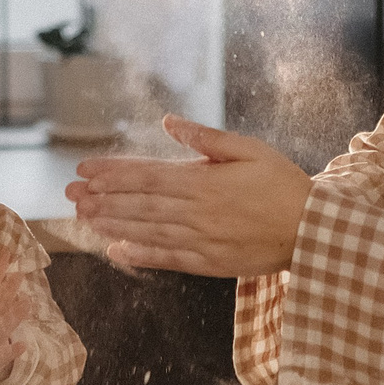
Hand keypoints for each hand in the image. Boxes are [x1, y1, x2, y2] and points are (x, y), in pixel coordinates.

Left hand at [67, 115, 311, 277]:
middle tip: (70, 194)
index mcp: (204, 181)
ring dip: (112, 224)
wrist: (313, 230)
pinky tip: (116, 250)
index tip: (84, 169)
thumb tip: (169, 122)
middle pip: (140, 204)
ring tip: (84, 217)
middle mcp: (197, 212)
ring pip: (147, 231)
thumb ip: (207, 138)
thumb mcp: (250, 149)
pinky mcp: (209, 263)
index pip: (147, 175)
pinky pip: (168, 258)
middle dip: (102, 198)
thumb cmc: (283, 184)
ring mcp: (201, 240)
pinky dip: (140, 255)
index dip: (113, 172)